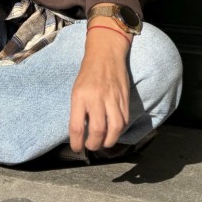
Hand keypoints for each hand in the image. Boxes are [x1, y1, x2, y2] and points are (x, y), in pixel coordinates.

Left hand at [68, 23, 130, 152]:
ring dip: (109, 141)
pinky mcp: (124, 97)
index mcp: (80, 96)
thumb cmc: (88, 73)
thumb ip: (78, 110)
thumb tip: (80, 132)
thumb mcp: (76, 90)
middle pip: (97, 130)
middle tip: (91, 146)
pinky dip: (119, 130)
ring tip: (104, 143)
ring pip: (114, 128)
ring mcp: (112, 98)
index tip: (77, 148)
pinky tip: (114, 132)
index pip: (77, 126)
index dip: (77, 142)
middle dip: (94, 144)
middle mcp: (96, 97)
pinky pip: (124, 120)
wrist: (106, 53)